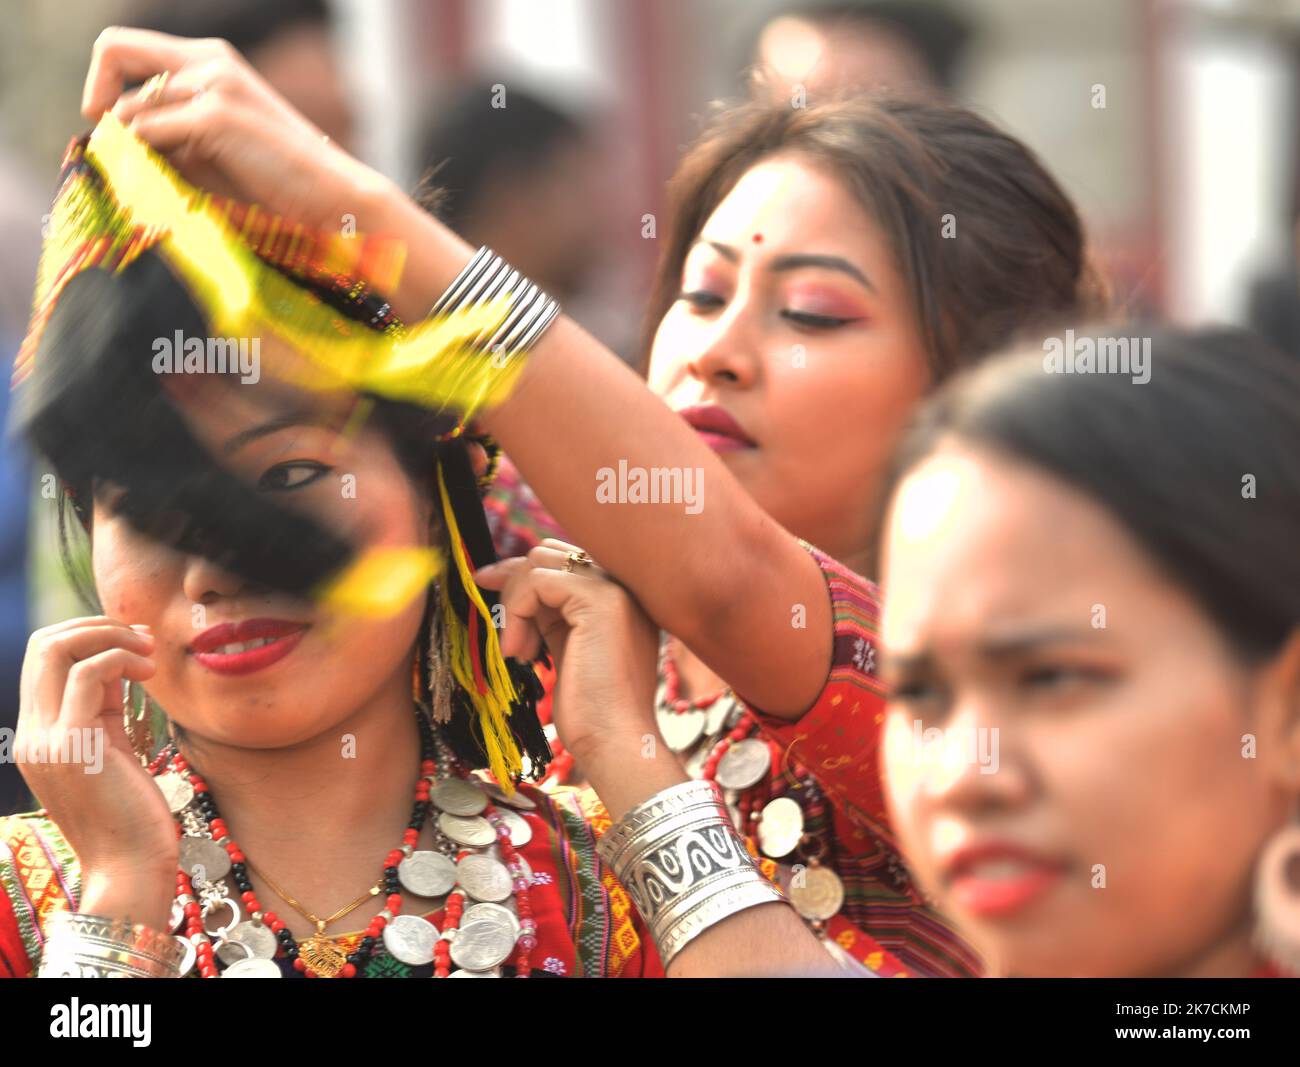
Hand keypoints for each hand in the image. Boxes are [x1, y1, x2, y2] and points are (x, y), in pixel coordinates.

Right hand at [16, 616, 177, 926]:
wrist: (130, 868)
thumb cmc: (131, 813)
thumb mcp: (110, 748)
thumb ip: (103, 706)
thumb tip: (119, 658)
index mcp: (39, 733)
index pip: (43, 658)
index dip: (88, 635)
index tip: (134, 641)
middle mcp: (32, 734)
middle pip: (43, 644)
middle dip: (98, 626)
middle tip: (143, 638)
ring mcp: (47, 739)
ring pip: (58, 649)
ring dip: (112, 636)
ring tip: (150, 654)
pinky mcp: (74, 744)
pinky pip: (88, 674)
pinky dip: (122, 658)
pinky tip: (150, 673)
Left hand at [81, 27, 397, 235]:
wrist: (330, 199)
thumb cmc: (270, 184)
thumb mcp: (206, 153)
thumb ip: (162, 137)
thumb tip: (110, 141)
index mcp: (211, 61)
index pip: (125, 47)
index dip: (104, 84)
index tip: (108, 125)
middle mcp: (210, 60)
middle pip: (113, 52)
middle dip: (102, 107)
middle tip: (115, 152)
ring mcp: (215, 83)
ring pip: (129, 105)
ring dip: (126, 147)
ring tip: (148, 184)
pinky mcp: (217, 115)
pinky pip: (147, 132)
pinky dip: (145, 161)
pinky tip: (165, 186)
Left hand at [475, 540, 661, 763]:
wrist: (616, 742)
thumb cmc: (592, 711)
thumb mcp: (571, 650)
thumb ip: (555, 616)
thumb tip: (517, 586)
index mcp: (622, 597)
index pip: (566, 561)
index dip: (523, 571)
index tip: (488, 583)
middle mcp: (624, 586)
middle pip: (551, 554)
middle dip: (513, 578)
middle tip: (488, 604)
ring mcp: (616, 590)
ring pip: (541, 562)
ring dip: (514, 602)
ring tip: (516, 650)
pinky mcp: (600, 601)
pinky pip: (538, 582)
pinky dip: (517, 612)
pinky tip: (519, 651)